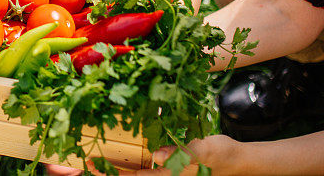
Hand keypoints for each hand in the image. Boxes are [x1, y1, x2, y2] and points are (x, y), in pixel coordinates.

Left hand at [86, 135, 239, 175]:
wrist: (238, 158)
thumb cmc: (221, 155)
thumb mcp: (203, 151)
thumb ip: (181, 153)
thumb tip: (157, 157)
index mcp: (169, 175)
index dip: (112, 174)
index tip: (91, 166)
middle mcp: (164, 175)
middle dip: (109, 171)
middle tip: (86, 162)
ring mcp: (166, 172)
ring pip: (135, 171)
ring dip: (118, 166)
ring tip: (97, 158)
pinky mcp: (170, 165)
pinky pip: (145, 165)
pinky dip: (132, 159)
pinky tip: (123, 151)